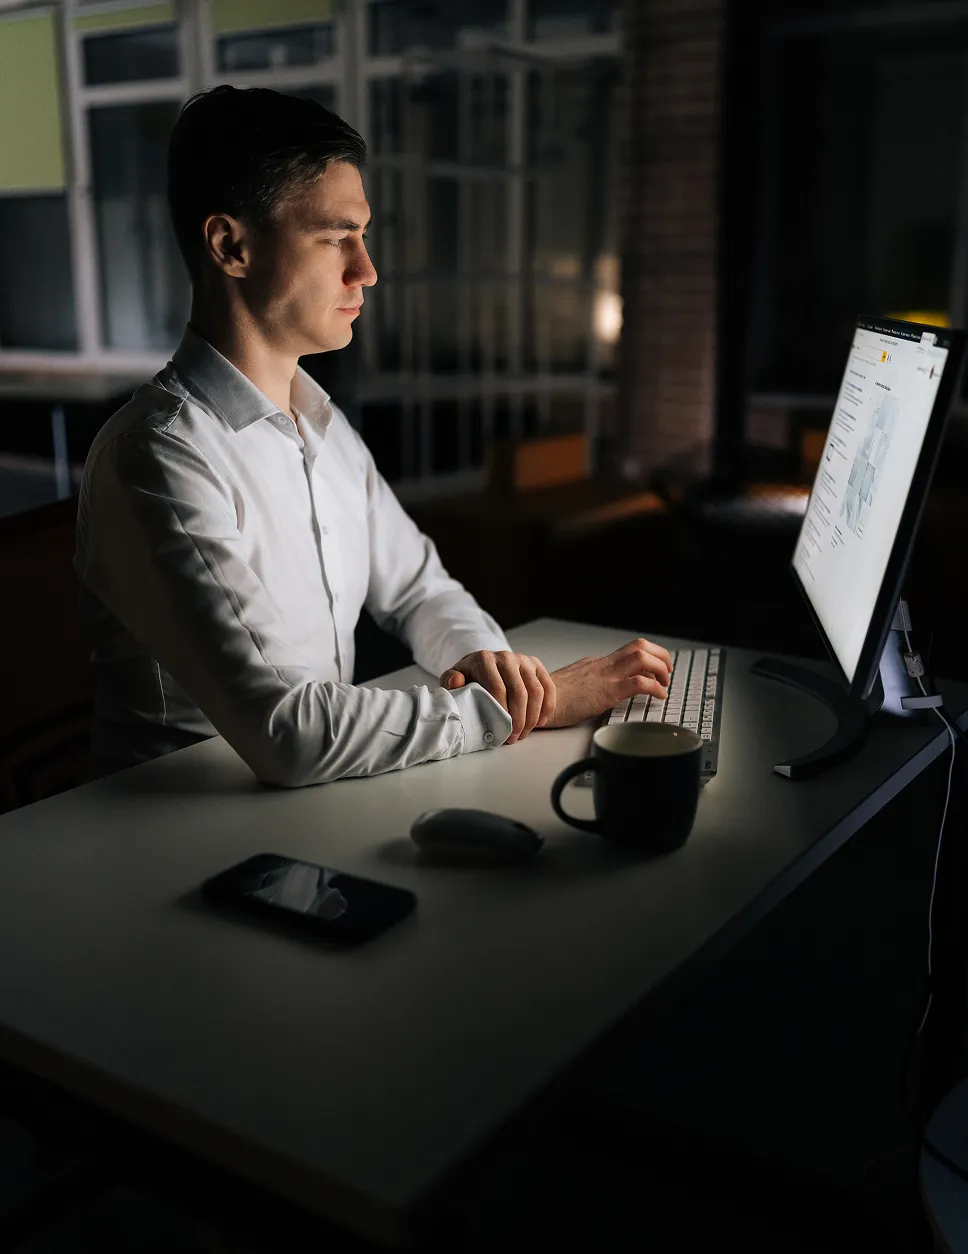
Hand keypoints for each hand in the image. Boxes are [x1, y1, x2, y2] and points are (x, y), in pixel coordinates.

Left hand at [440, 650, 556, 742]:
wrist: (486, 665)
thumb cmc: (470, 677)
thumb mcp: (455, 678)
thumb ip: (450, 681)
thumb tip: (457, 682)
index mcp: (484, 659)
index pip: (497, 688)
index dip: (501, 713)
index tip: (500, 731)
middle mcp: (506, 657)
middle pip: (519, 692)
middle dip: (518, 720)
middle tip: (513, 737)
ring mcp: (524, 660)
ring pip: (536, 692)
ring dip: (532, 717)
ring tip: (524, 733)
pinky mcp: (537, 665)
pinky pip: (548, 688)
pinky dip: (547, 708)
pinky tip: (539, 722)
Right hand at [542, 638, 672, 728]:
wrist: (534, 704)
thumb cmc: (549, 701)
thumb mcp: (573, 687)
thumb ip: (588, 685)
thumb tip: (599, 692)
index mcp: (595, 663)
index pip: (628, 653)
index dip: (648, 659)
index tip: (656, 671)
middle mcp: (602, 664)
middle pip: (639, 646)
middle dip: (660, 655)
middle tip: (668, 671)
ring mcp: (605, 676)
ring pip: (642, 657)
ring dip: (661, 667)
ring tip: (666, 682)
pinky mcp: (606, 691)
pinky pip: (639, 682)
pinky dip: (655, 687)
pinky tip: (659, 695)